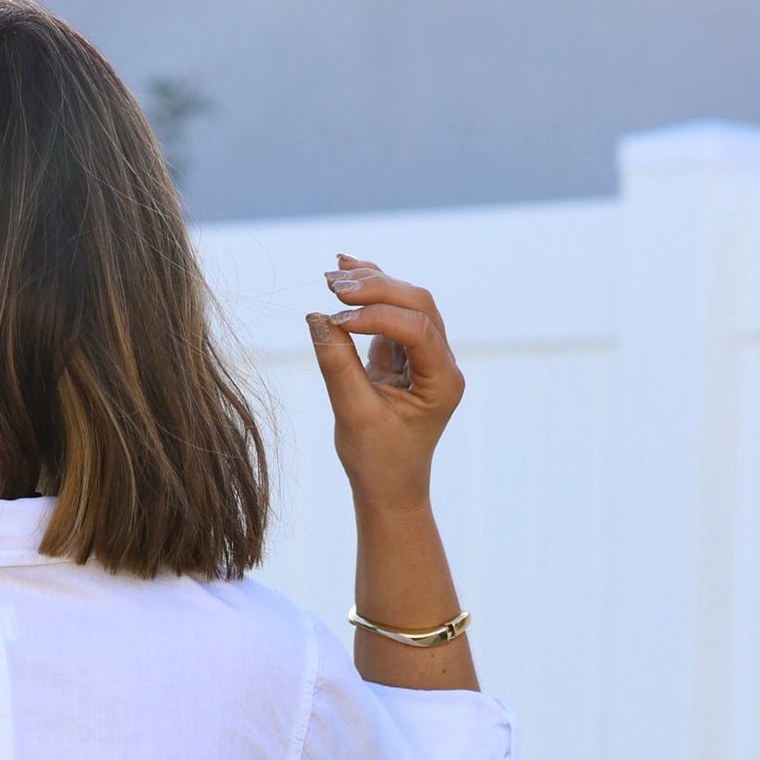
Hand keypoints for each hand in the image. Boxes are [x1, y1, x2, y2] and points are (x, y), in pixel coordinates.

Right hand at [305, 255, 464, 513]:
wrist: (387, 488)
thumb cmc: (376, 460)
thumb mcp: (353, 414)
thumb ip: (337, 365)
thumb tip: (316, 317)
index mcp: (443, 381)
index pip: (417, 328)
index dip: (377, 316)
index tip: (336, 319)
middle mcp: (442, 362)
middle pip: (417, 305)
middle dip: (376, 289)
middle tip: (333, 285)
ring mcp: (426, 356)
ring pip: (405, 303)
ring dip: (371, 285)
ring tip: (332, 276)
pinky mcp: (405, 354)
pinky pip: (390, 314)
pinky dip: (367, 296)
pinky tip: (345, 272)